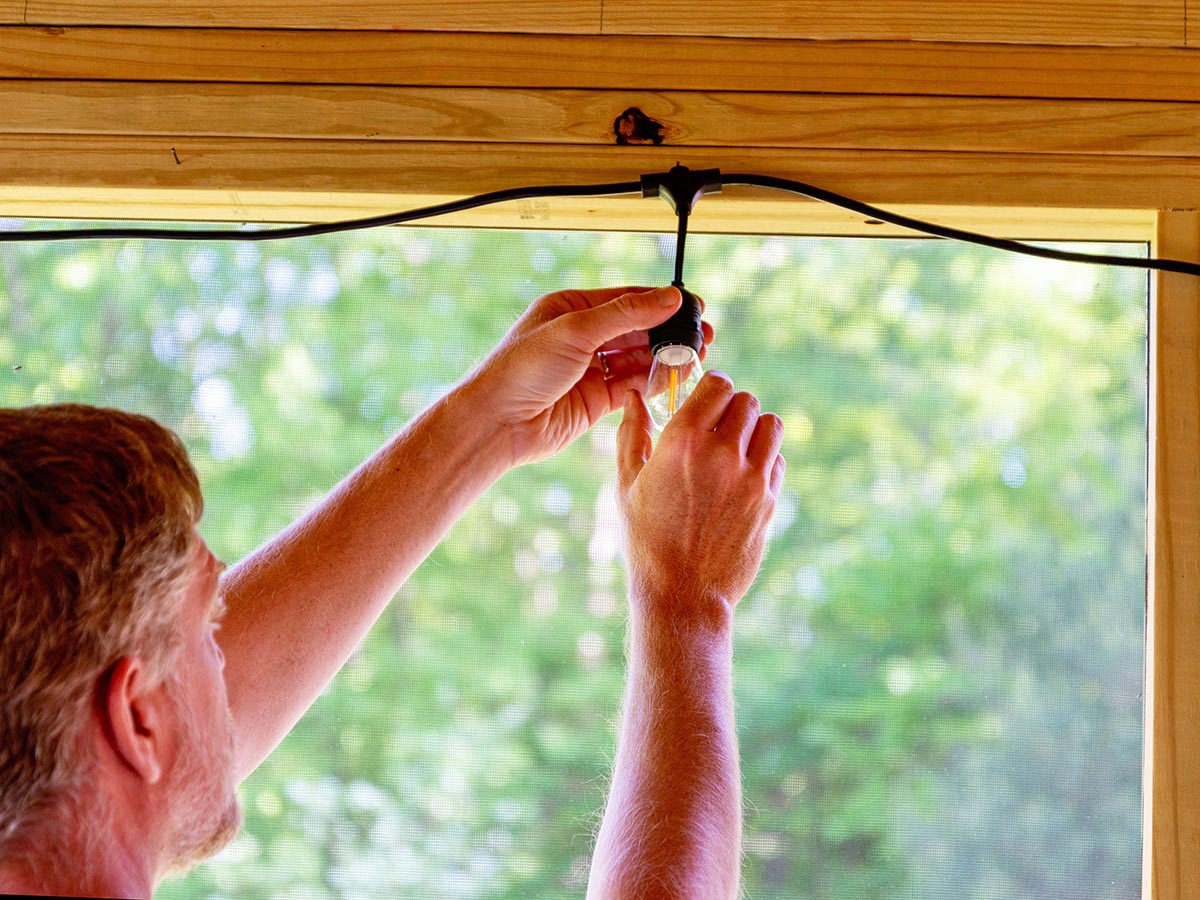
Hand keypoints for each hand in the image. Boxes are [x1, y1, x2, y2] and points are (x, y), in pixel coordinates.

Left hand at [462, 286, 712, 466]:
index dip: (662, 302)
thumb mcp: (575, 330)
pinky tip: (672, 378)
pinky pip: (631, 387)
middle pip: (636, 330)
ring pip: (636, 359)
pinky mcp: (594, 401)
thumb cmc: (520, 369)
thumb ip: (626, 314)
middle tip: (703, 336)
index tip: (695, 307)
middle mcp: (580, 337)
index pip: (626, 299)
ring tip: (695, 358)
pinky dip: (652, 383)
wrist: (497, 423)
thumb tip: (669, 297)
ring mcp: (588, 370)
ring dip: (664, 358)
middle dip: (669, 333)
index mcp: (570, 309)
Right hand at [617, 372, 785, 626]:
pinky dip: (765, 460)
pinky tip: (743, 478)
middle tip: (718, 429)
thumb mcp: (626, 485)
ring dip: (754, 430)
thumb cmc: (645, 540)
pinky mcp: (770, 500)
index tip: (704, 403)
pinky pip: (778, 460)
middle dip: (732, 409)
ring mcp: (751, 477)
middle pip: (746, 401)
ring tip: (736, 449)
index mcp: (682, 441)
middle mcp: (721, 453)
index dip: (711, 389)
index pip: (718, 384)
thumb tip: (634, 397)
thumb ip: (632, 435)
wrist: (682, 594)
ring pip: (771, 425)